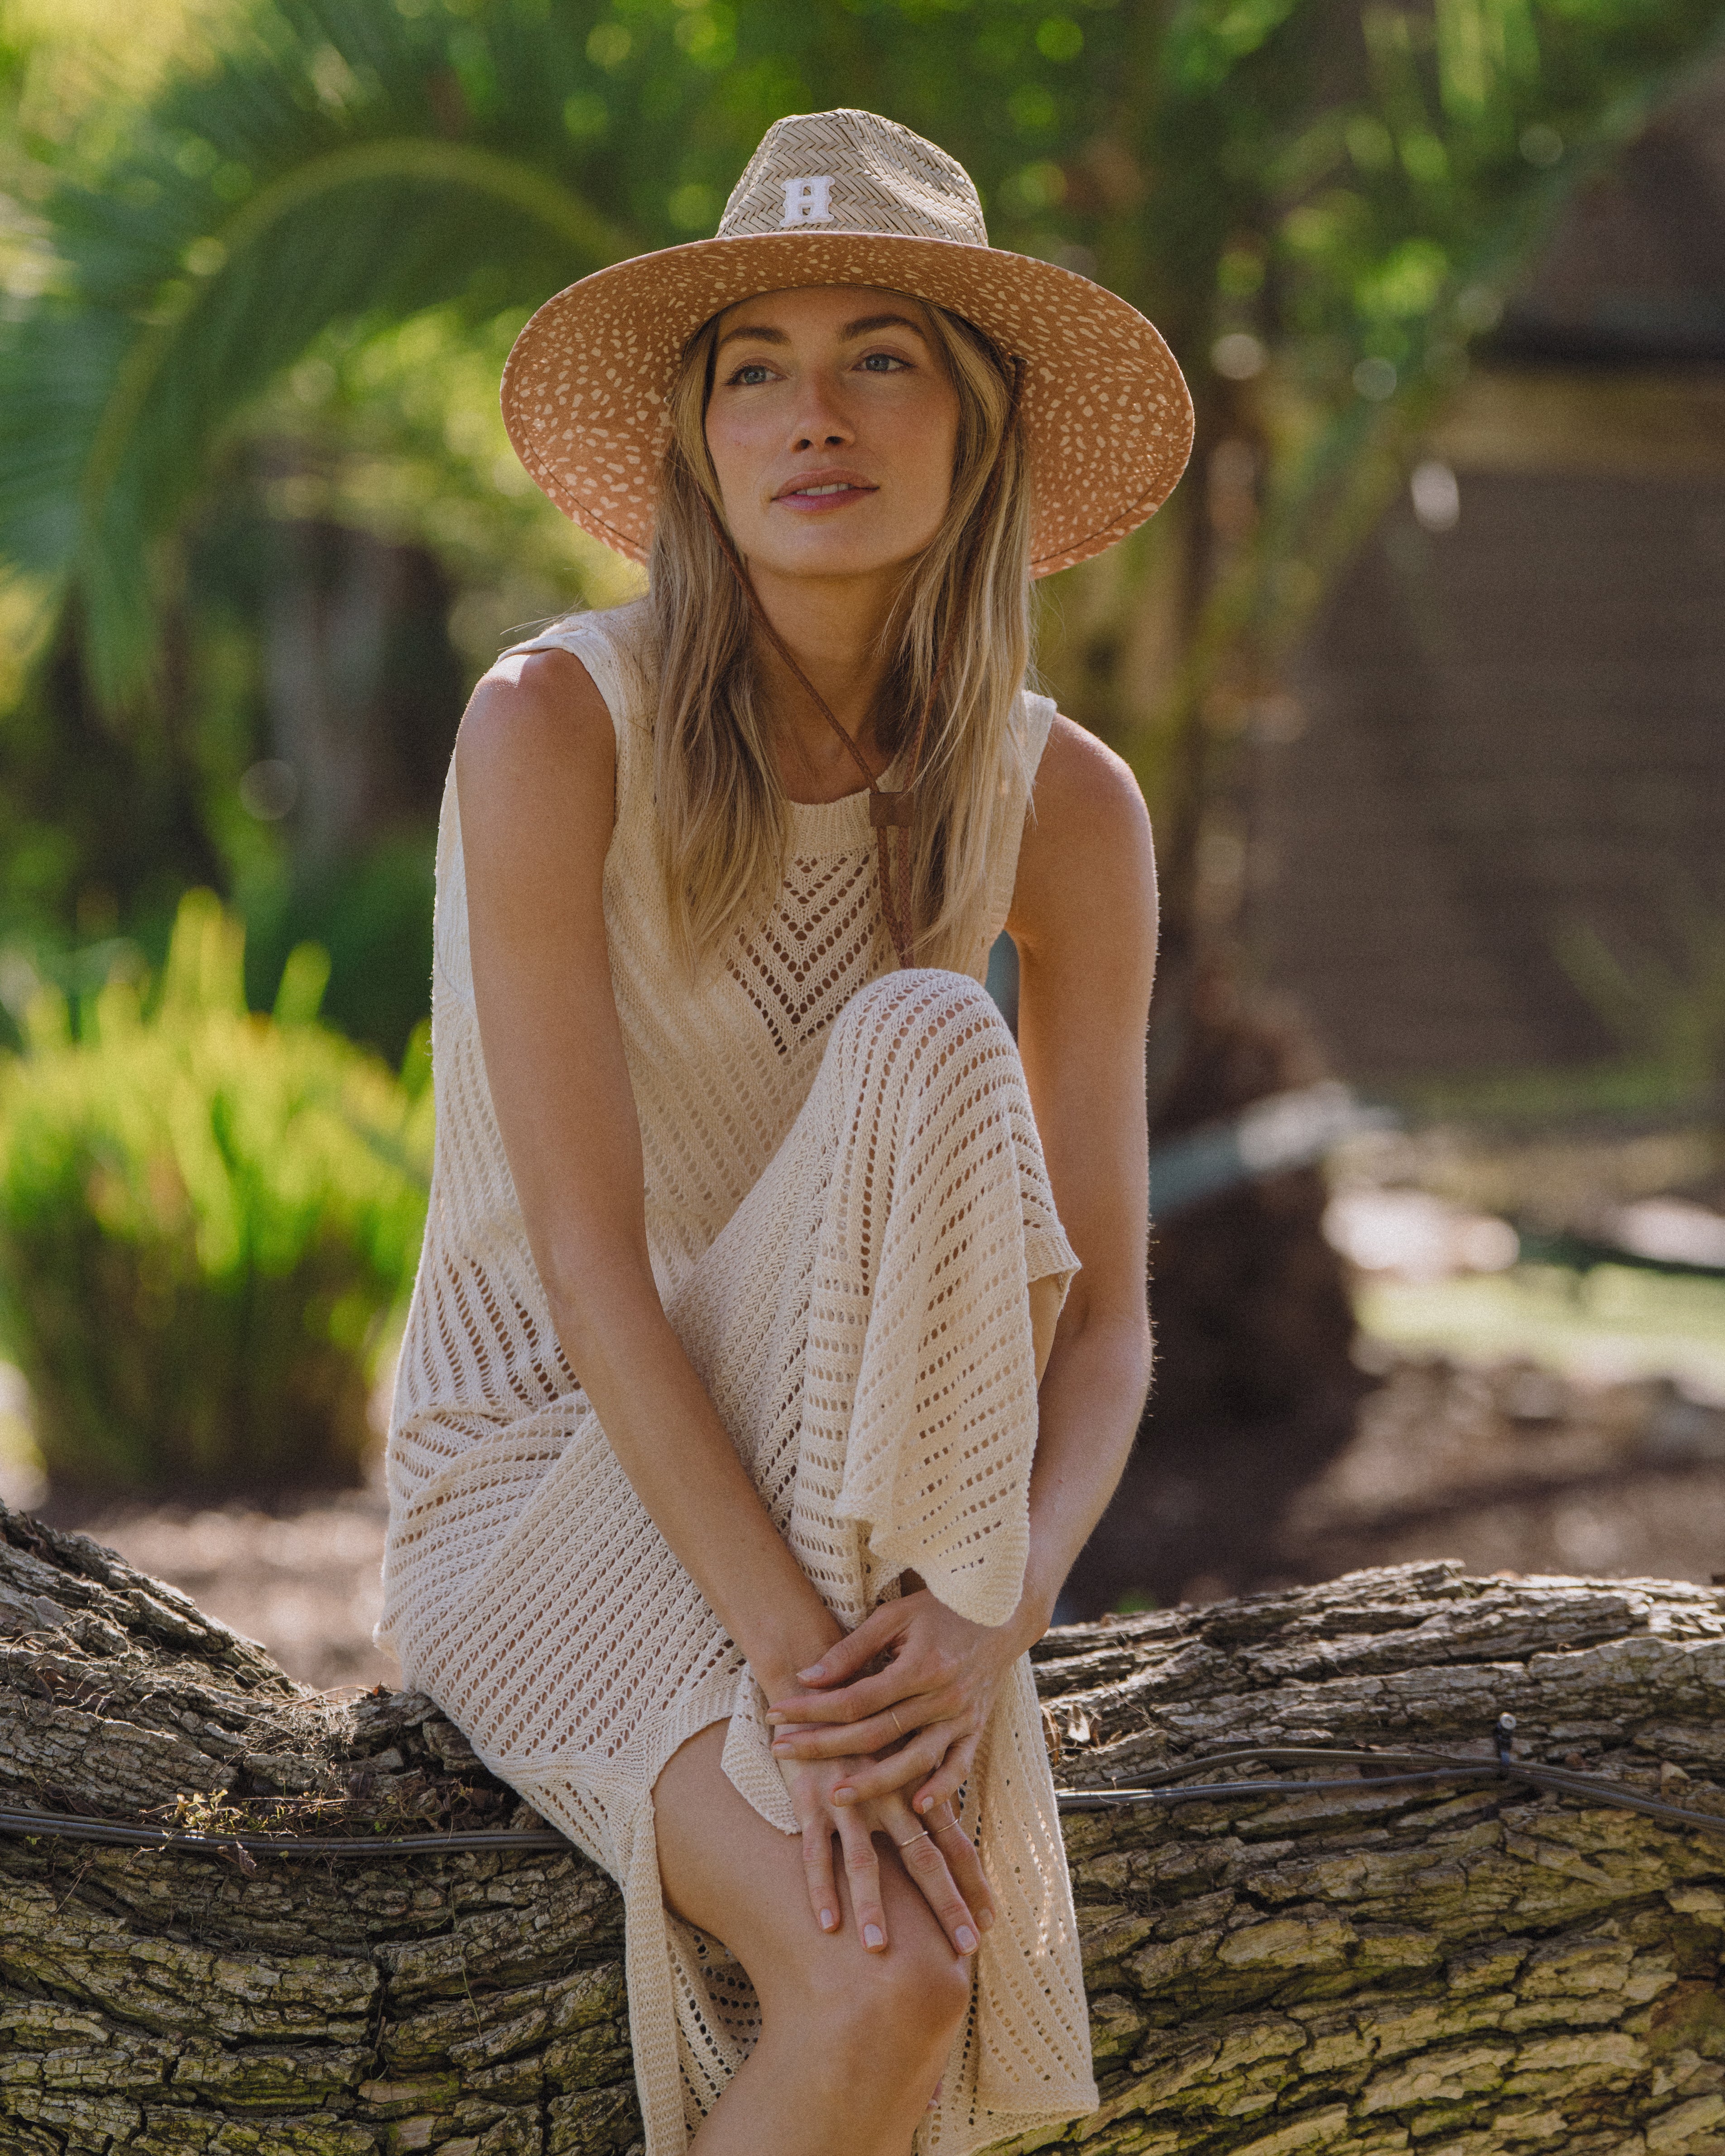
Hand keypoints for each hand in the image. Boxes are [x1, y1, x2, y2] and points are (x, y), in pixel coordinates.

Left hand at [767, 1586, 1026, 1819]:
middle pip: (876, 1732)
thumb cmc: (940, 1609)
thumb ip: (852, 1649)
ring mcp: (962, 1717)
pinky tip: (915, 1807)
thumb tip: (808, 1677)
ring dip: (876, 1783)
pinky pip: (959, 1766)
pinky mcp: (976, 1728)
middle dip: (826, 1746)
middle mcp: (942, 1696)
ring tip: (836, 1797)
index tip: (777, 1714)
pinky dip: (941, 1790)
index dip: (813, 1709)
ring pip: (915, 1760)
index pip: (855, 1698)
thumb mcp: (894, 1617)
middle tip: (782, 1753)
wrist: (1002, 1613)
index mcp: (920, 1666)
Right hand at [775, 1744, 994, 1955]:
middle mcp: (889, 1797)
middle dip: (947, 1904)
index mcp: (915, 1788)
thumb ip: (927, 1789)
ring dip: (872, 1907)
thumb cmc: (866, 1723)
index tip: (988, 1923)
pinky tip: (827, 1924)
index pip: (954, 1843)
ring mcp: (849, 1800)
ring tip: (878, 1949)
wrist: (821, 1688)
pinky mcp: (811, 1799)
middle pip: (924, 1859)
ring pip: (865, 1862)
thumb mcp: (904, 1752)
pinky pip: (816, 1852)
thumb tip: (952, 1825)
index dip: (972, 1883)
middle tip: (966, 1948)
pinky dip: (821, 1888)